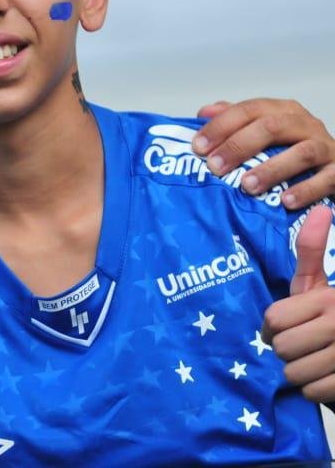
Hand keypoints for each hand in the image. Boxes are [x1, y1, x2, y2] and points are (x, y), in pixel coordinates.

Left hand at [193, 98, 334, 208]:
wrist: (334, 168)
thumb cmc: (290, 151)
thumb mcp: (263, 132)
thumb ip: (234, 120)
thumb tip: (203, 112)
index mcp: (282, 111)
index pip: (249, 110)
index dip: (221, 126)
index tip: (197, 147)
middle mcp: (306, 124)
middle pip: (272, 127)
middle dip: (239, 146)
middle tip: (215, 167)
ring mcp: (326, 147)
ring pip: (302, 153)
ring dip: (271, 169)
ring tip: (246, 186)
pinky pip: (327, 179)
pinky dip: (306, 190)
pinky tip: (285, 201)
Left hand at [263, 206, 334, 402]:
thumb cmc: (331, 315)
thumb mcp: (319, 283)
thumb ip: (311, 249)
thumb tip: (321, 208)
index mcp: (329, 299)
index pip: (274, 319)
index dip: (271, 327)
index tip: (281, 328)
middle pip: (281, 347)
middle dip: (285, 350)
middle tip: (299, 346)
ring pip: (294, 372)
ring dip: (298, 371)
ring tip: (312, 360)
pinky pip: (313, 392)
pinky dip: (314, 389)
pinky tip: (324, 376)